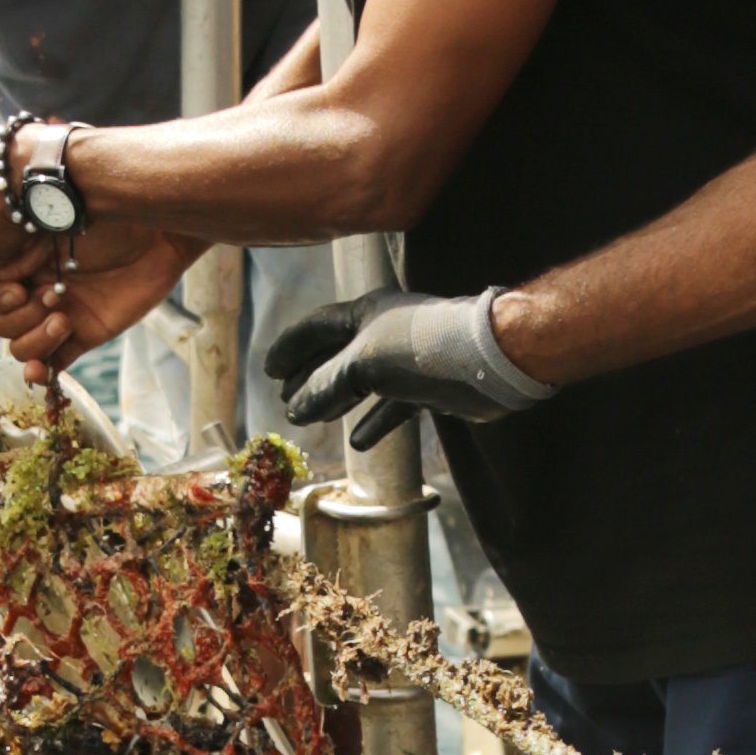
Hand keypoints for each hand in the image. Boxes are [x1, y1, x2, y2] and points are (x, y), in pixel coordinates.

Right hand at [0, 228, 182, 381]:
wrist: (156, 234)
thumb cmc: (108, 215)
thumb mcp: (59, 221)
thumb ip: (23, 240)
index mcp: (22, 263)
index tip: (20, 288)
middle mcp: (35, 291)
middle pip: (3, 325)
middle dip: (21, 318)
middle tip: (55, 296)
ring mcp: (58, 316)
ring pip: (22, 348)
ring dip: (35, 341)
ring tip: (64, 321)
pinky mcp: (84, 336)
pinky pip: (53, 364)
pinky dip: (43, 373)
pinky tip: (41, 372)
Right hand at [263, 280, 548, 455]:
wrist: (486, 362)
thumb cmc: (419, 350)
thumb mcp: (362, 363)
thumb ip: (325, 385)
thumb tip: (294, 408)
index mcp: (366, 312)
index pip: (317, 327)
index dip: (291, 347)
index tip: (269, 370)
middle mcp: (384, 332)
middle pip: (337, 355)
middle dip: (310, 377)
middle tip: (286, 399)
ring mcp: (407, 361)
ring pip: (363, 383)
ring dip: (337, 401)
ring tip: (313, 420)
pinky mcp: (428, 388)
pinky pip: (394, 406)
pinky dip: (375, 422)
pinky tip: (360, 442)